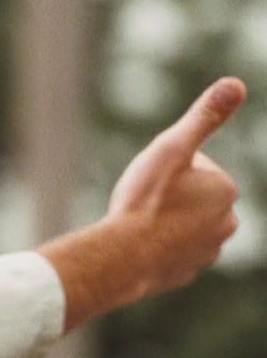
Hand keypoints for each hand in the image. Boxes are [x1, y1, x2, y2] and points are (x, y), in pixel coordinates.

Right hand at [38, 77, 246, 331]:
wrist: (121, 257)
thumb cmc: (144, 201)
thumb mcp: (171, 148)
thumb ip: (204, 117)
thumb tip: (236, 83)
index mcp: (225, 190)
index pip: (197, 169)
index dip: (168, 170)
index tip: (150, 182)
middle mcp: (226, 223)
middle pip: (193, 200)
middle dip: (171, 198)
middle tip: (142, 203)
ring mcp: (206, 253)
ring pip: (184, 228)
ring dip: (164, 224)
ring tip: (137, 225)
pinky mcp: (185, 275)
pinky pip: (172, 254)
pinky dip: (157, 249)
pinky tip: (138, 247)